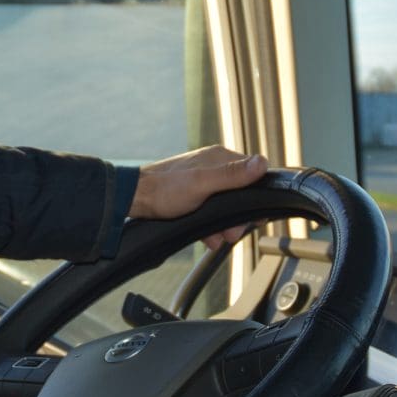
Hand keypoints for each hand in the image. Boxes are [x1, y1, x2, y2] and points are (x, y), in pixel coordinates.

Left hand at [129, 146, 267, 249]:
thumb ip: (232, 175)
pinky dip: (212, 227)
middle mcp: (214, 167)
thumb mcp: (203, 184)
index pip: (253, 173)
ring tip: (219, 237)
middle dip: (238, 217)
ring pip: (226, 206)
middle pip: (240, 193)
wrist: (134, 201)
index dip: (256, 196)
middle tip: (232, 233)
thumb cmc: (165, 190)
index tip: (255, 216)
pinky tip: (209, 238)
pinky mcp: (194, 196)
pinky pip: (212, 212)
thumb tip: (262, 163)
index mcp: (219, 158)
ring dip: (225, 225)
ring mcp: (203, 182)